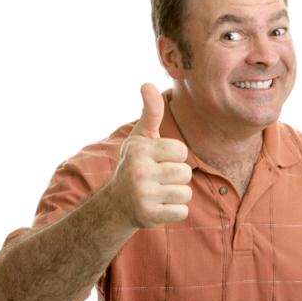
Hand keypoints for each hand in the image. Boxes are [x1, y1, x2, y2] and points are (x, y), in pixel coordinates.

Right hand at [109, 83, 191, 227]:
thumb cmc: (135, 164)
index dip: (174, 156)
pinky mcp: (148, 216)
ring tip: (159, 192)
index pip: (181, 151)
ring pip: (186, 193)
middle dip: (176, 177)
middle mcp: (139, 171)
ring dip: (176, 194)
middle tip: (158, 179)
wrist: (116, 204)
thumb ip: (151, 112)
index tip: (158, 161)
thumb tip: (147, 84)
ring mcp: (143, 195)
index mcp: (140, 150)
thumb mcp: (141, 138)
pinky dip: (175, 212)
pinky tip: (159, 207)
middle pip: (185, 172)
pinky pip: (182, 212)